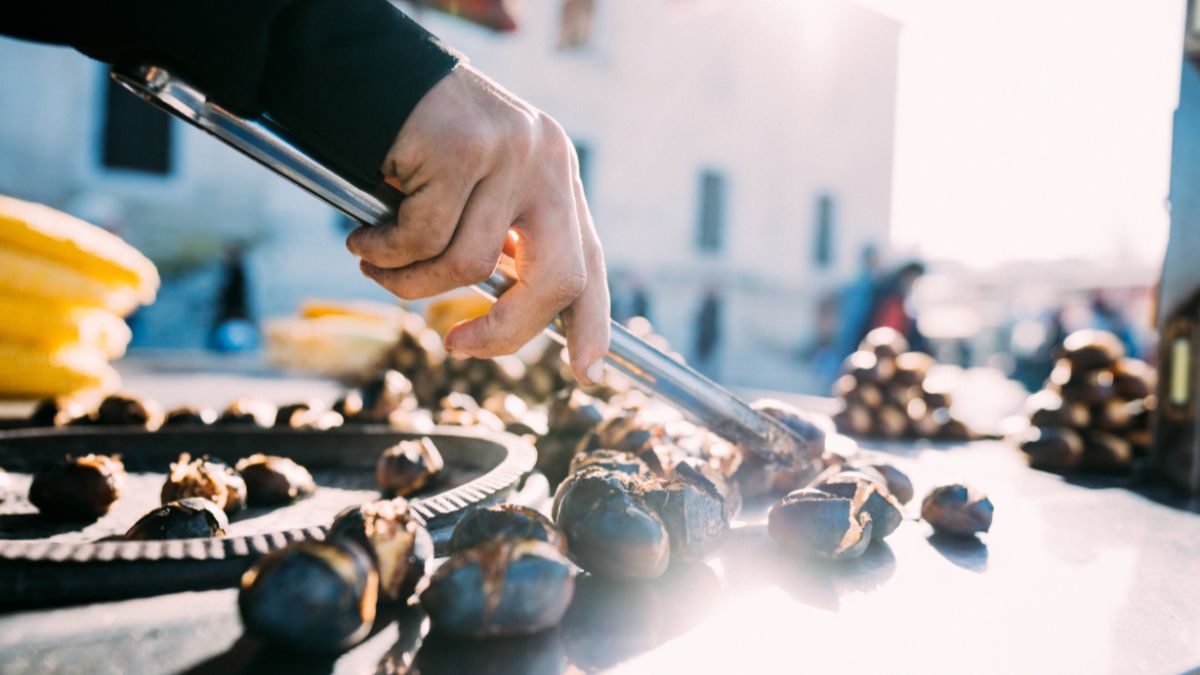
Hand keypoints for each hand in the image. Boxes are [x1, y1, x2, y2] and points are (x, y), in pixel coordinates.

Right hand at [346, 64, 609, 384]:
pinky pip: (424, 237)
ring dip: (412, 282)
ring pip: (470, 264)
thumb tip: (501, 317)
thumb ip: (498, 241)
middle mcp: (547, 160)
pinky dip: (385, 251)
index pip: (589, 259)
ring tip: (376, 262)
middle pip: (557, 279)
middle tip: (456, 346)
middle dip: (506, 331)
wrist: (363, 68)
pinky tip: (364, 237)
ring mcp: (511, 150)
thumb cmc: (410, 141)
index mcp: (555, 174)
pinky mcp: (464, 146)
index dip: (592, 320)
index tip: (588, 371)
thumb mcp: (472, 193)